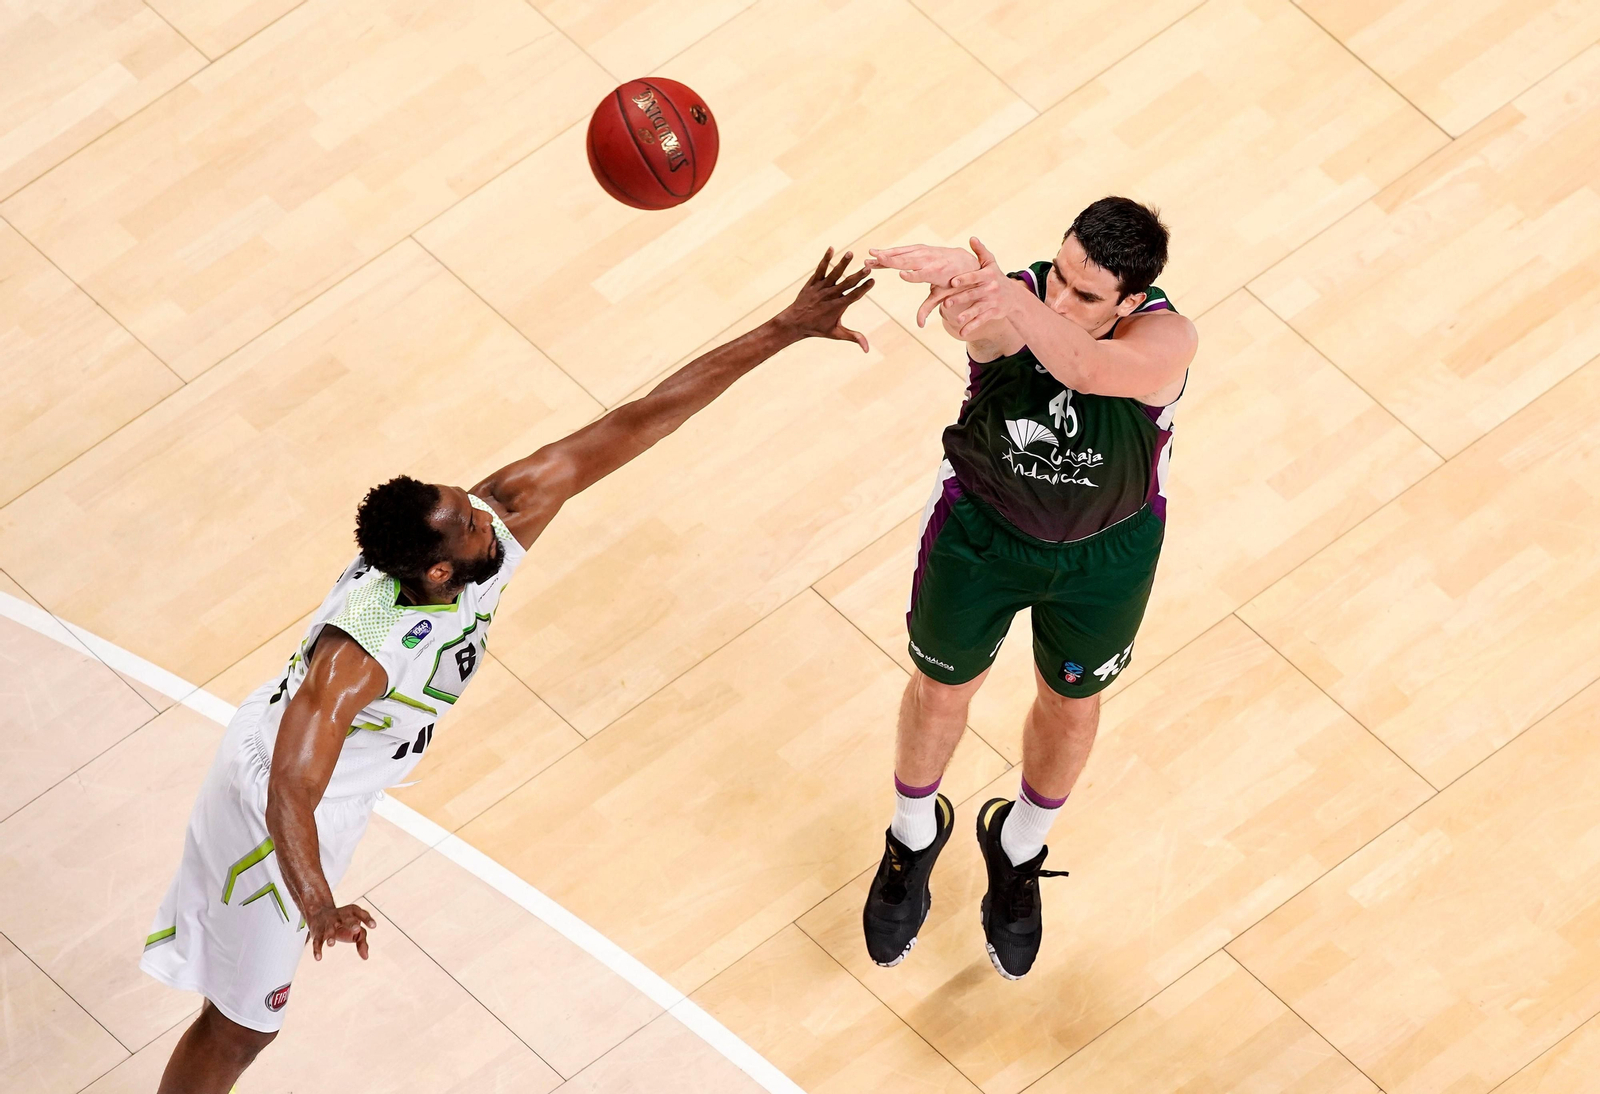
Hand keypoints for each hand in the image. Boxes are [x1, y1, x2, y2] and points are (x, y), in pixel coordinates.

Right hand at [308, 903, 375, 960]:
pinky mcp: (318, 934)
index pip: (360, 913)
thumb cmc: (343, 923)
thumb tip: (365, 957)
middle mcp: (340, 918)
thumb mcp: (354, 928)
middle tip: (357, 929)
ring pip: (330, 931)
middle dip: (351, 924)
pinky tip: (318, 958)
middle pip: (346, 920)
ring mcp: (329, 926)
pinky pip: (317, 942)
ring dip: (331, 937)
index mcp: (351, 913)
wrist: (319, 913)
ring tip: (332, 944)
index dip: (367, 919)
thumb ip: (362, 941)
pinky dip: (317, 950)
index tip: (374, 926)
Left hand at [773, 248, 874, 351]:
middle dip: (857, 276)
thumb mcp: (836, 334)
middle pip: (846, 284)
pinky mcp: (812, 282)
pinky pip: (820, 269)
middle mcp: (830, 296)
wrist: (794, 323)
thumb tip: (867, 349)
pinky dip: (825, 259)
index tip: (873, 281)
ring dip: (842, 264)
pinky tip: (831, 248)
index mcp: (838, 306)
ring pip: (833, 274)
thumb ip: (853, 337)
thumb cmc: (817, 328)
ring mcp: (820, 288)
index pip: (854, 296)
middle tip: (867, 268)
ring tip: (850, 253)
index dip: (864, 288)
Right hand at [865, 244, 981, 327]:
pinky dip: (888, 251)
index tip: (901, 275)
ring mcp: (924, 252)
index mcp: (937, 273)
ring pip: (902, 253)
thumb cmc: (953, 283)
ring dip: (885, 255)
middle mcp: (930, 260)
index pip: (923, 275)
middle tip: (876, 259)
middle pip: (908, 261)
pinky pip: (902, 250)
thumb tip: (920, 325)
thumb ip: (929, 308)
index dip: (913, 275)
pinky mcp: (919, 247)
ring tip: (869, 256)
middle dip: (892, 261)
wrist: (964, 262)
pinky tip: (874, 253)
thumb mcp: (943, 296)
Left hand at [932, 238, 1028, 338]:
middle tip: (946, 303)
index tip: (953, 282)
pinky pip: (981, 320)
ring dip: (967, 315)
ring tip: (957, 319)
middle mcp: (990, 288)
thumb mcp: (990, 263)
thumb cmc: (996, 277)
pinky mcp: (992, 313)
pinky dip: (972, 327)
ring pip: (977, 309)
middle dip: (960, 298)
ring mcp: (991, 301)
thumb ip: (981, 252)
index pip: (975, 276)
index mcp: (987, 275)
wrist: (1013, 296)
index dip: (964, 279)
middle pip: (973, 294)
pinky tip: (962, 333)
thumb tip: (972, 238)